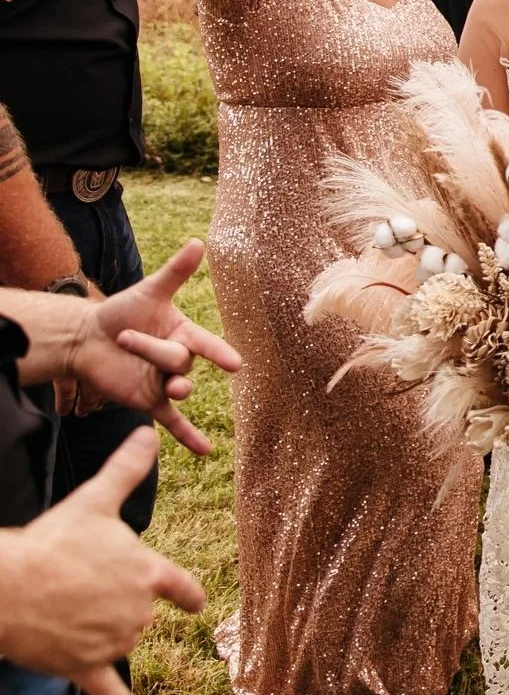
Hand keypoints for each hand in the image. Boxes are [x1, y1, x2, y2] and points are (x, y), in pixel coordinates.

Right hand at [0, 428, 204, 694]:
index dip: (187, 594)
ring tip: (65, 612)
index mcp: (148, 571)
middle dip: (112, 607)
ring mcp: (113, 641)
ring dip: (98, 635)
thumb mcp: (96, 501)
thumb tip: (148, 432)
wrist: (11, 585)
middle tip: (77, 589)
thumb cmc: (54, 539)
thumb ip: (127, 470)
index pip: (180, 587)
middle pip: (140, 616)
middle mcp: (139, 610)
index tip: (196, 605)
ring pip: (119, 644)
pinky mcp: (86, 668)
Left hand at [72, 241, 240, 455]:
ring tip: (172, 388)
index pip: (205, 342)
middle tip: (125, 340)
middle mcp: (180, 358)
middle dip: (156, 352)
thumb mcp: (147, 292)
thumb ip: (175, 273)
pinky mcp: (150, 401)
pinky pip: (173, 422)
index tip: (236, 364)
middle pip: (180, 361)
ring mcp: (166, 381)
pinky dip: (189, 436)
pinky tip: (205, 452)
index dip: (219, 352)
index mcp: (184, 332)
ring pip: (175, 387)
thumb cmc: (119, 312)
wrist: (86, 340)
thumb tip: (198, 242)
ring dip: (174, 387)